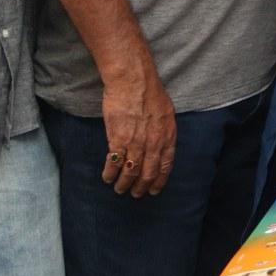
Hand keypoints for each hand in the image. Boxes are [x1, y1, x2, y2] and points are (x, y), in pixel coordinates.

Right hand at [100, 66, 176, 195]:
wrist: (134, 81)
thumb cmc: (150, 92)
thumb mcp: (166, 113)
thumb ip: (163, 131)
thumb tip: (159, 143)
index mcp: (168, 136)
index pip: (166, 166)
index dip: (159, 180)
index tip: (154, 189)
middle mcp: (154, 143)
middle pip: (148, 173)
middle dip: (142, 187)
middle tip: (136, 194)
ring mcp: (136, 143)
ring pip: (131, 172)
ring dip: (124, 184)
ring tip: (120, 189)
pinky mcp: (118, 140)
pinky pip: (114, 163)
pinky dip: (110, 174)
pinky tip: (107, 178)